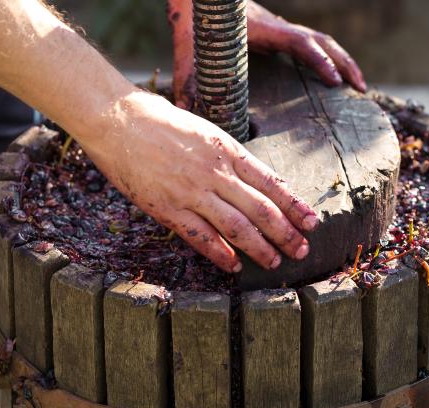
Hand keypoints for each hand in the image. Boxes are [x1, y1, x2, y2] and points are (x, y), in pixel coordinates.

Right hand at [81, 89, 318, 272]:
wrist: (116, 119)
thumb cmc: (161, 122)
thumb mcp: (206, 132)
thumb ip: (230, 158)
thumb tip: (257, 182)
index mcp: (227, 150)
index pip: (271, 183)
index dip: (294, 205)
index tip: (312, 222)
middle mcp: (215, 172)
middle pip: (261, 209)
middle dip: (286, 232)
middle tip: (302, 250)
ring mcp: (191, 191)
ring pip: (237, 227)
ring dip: (260, 247)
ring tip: (275, 262)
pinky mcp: (166, 208)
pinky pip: (200, 236)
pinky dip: (220, 253)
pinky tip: (234, 266)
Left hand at [167, 0, 366, 108]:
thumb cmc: (194, 20)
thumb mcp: (189, 49)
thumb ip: (187, 79)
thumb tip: (185, 109)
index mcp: (263, 31)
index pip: (300, 42)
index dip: (319, 61)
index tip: (335, 81)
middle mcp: (277, 28)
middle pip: (322, 41)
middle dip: (345, 63)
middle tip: (362, 88)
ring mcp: (280, 30)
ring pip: (321, 41)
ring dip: (342, 61)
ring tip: (358, 86)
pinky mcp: (279, 35)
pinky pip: (312, 46)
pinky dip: (328, 59)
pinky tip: (333, 79)